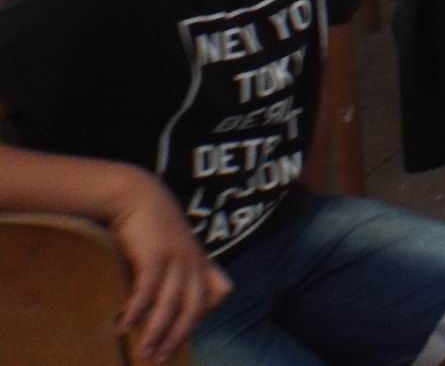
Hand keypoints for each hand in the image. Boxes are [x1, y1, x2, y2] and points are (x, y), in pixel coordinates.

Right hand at [111, 171, 231, 362]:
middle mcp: (193, 262)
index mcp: (201, 260)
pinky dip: (136, 312)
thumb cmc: (155, 224)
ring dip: (156, 333)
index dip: (209, 311)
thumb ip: (179, 268)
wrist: (139, 195)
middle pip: (194, 308)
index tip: (187, 329)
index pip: (221, 291)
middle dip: (178, 337)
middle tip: (158, 360)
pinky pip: (147, 292)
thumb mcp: (176, 245)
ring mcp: (176, 259)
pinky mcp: (155, 256)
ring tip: (144, 354)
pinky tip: (123, 327)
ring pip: (171, 306)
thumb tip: (167, 299)